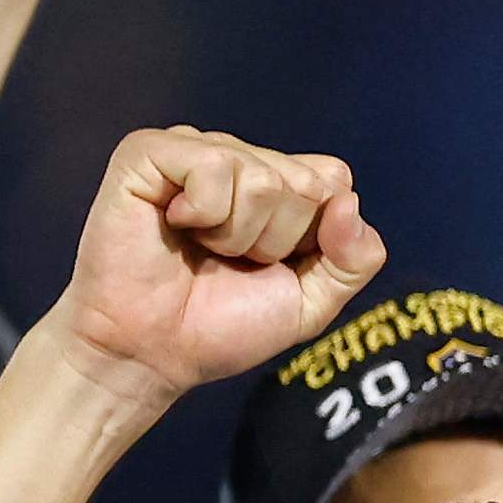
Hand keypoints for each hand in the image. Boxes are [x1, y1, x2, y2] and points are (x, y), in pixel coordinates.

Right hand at [44, 128, 384, 421]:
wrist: (152, 352)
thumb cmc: (222, 325)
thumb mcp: (314, 300)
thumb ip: (356, 257)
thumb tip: (348, 201)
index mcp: (276, 181)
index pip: (334, 180)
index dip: (314, 236)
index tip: (270, 264)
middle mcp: (237, 157)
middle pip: (306, 182)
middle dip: (276, 240)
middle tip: (229, 261)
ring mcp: (192, 149)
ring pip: (264, 179)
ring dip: (237, 235)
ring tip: (200, 249)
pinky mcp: (146, 152)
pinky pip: (212, 165)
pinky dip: (204, 213)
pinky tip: (174, 225)